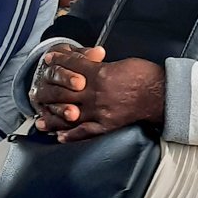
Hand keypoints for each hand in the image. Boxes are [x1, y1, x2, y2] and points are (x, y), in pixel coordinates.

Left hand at [33, 49, 164, 141]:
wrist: (162, 94)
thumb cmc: (144, 75)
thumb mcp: (120, 64)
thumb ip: (100, 66)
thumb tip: (86, 64)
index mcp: (100, 74)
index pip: (71, 67)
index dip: (58, 62)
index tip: (47, 60)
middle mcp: (96, 92)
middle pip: (64, 91)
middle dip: (47, 91)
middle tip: (35, 93)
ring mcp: (100, 111)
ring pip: (69, 114)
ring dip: (52, 118)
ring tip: (39, 121)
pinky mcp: (108, 125)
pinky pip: (86, 132)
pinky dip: (71, 135)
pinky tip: (60, 137)